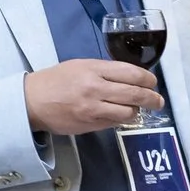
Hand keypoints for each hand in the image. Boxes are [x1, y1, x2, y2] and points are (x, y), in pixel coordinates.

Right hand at [24, 59, 160, 135]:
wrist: (32, 101)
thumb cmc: (56, 80)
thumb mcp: (80, 65)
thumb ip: (104, 71)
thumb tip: (130, 78)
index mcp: (94, 69)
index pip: (131, 73)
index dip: (148, 79)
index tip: (153, 82)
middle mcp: (96, 88)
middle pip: (135, 94)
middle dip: (152, 98)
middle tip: (158, 101)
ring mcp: (93, 109)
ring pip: (128, 112)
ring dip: (137, 111)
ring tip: (138, 109)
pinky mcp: (90, 124)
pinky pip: (114, 123)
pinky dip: (122, 119)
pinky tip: (121, 116)